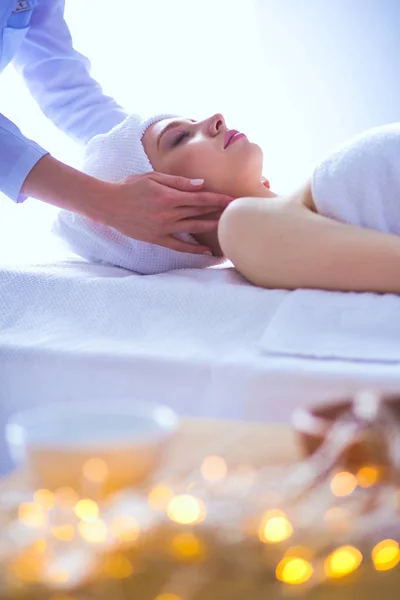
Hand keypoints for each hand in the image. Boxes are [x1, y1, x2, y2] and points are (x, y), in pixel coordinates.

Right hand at [93, 172, 233, 253]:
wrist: (109, 204)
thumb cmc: (130, 186)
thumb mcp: (153, 177)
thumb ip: (178, 182)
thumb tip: (201, 185)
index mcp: (169, 196)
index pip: (201, 198)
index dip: (219, 199)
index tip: (234, 200)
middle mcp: (168, 213)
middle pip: (201, 213)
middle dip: (220, 212)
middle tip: (238, 214)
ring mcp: (163, 227)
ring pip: (193, 228)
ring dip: (211, 228)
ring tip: (228, 229)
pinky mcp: (157, 238)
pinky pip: (179, 245)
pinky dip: (193, 249)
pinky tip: (207, 251)